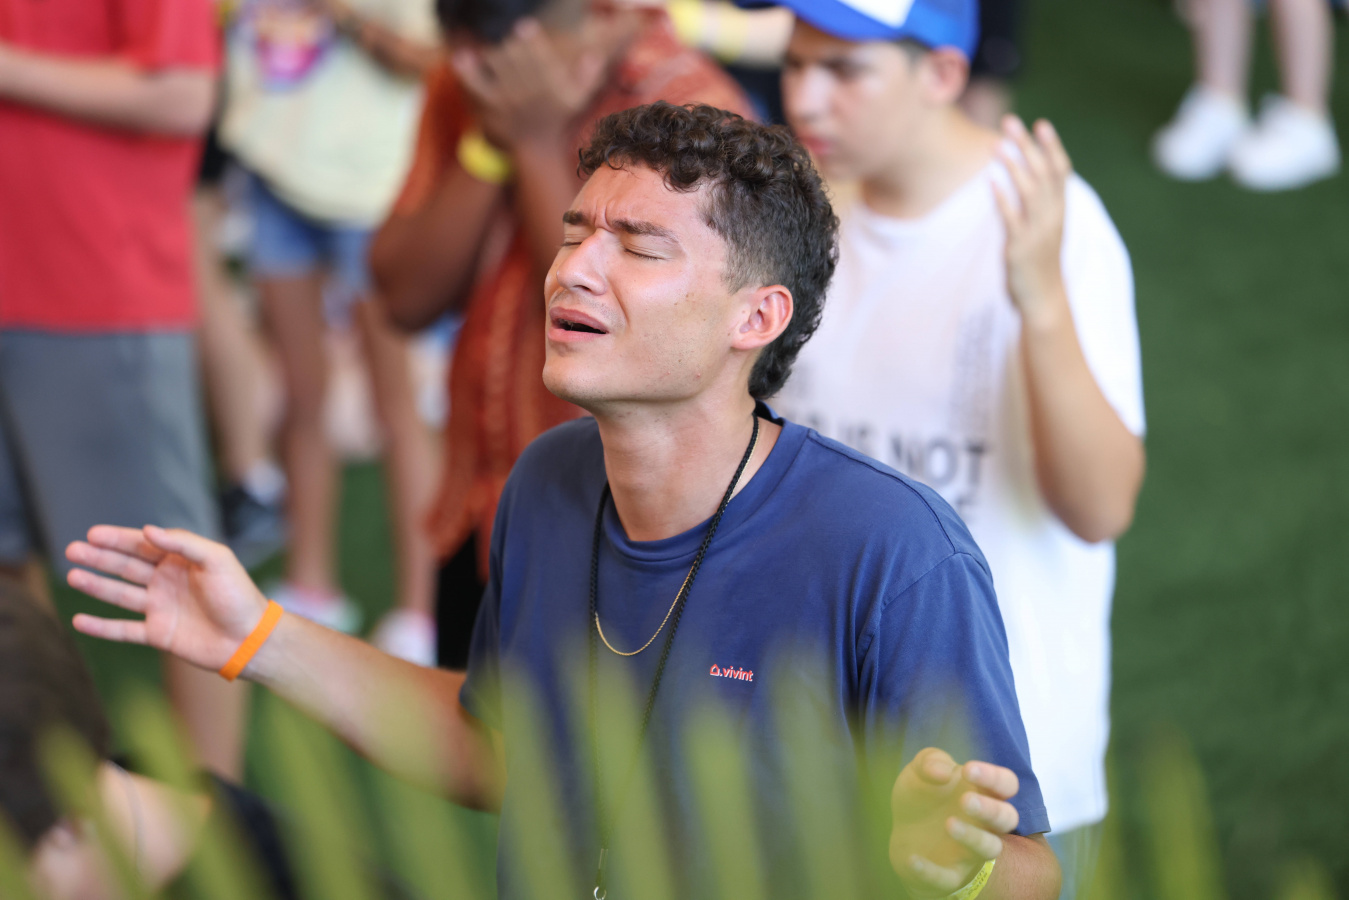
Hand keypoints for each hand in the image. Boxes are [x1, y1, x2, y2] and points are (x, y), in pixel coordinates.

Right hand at [66, 525, 269, 672]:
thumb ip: (183, 543)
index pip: (143, 546)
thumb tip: (148, 530)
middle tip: (73, 550)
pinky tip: (79, 620)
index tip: (93, 534)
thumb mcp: (217, 560)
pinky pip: (124, 629)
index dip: (118, 539)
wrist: (250, 638)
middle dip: (100, 558)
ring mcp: (161, 608)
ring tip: (72, 575)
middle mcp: (167, 582)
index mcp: (181, 561)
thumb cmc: (238, 595)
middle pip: (126, 567)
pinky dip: (102, 627)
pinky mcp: (158, 634)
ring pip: (120, 595)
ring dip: (96, 585)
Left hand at [450, 19, 605, 151]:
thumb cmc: (556, 119)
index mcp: (551, 84)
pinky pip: (476, 84)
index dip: (530, 38)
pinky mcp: (491, 107)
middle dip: (508, 44)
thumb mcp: (577, 100)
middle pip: (515, 54)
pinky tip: (462, 58)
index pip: (540, 55)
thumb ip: (588, 76)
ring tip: (487, 52)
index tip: (524, 25)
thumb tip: (594, 54)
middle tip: (505, 44)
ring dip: (490, 52)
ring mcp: (508, 99)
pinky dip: (466, 70)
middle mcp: (529, 90)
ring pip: (496, 63)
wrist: (536, 150)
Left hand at [889, 748, 1020, 897]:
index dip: (994, 777)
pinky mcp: (950, 875)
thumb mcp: (919, 771)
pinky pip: (948, 879)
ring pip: (989, 849)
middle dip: (991, 810)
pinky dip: (931, 871)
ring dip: (973, 838)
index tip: (968, 769)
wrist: (902, 831)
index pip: (1006, 783)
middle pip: (1007, 818)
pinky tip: (912, 858)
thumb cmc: (922, 796)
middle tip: (966, 800)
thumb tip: (944, 772)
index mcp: (982, 793)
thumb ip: (931, 761)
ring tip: (949, 824)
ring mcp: (970, 851)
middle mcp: (984, 824)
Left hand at [992, 115, 1071, 330]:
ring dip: (1013, 165)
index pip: (1060, 171)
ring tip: (996, 144)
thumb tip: (1028, 180)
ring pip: (1029, 191)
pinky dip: (1002, 198)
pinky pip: (1012, 219)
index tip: (1041, 124)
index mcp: (1060, 211)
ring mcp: (1038, 231)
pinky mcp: (1020, 247)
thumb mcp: (1046, 230)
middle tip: (1010, 122)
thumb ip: (1041, 206)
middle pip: (1043, 173)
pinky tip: (990, 181)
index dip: (1052, 147)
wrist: (1045, 300)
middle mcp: (1052, 217)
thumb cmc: (1041, 263)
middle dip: (1027, 146)